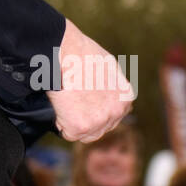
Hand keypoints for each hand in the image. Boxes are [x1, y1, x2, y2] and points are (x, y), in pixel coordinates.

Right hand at [46, 18, 135, 142]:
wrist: (66, 51)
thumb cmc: (80, 52)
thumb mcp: (107, 65)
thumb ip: (111, 84)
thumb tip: (104, 90)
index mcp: (125, 97)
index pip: (111, 116)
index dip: (93, 110)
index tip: (83, 101)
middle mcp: (117, 111)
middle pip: (99, 128)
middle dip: (84, 119)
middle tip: (71, 100)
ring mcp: (100, 120)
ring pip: (84, 133)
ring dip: (72, 121)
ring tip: (65, 100)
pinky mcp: (81, 126)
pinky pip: (67, 133)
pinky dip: (60, 122)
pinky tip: (60, 104)